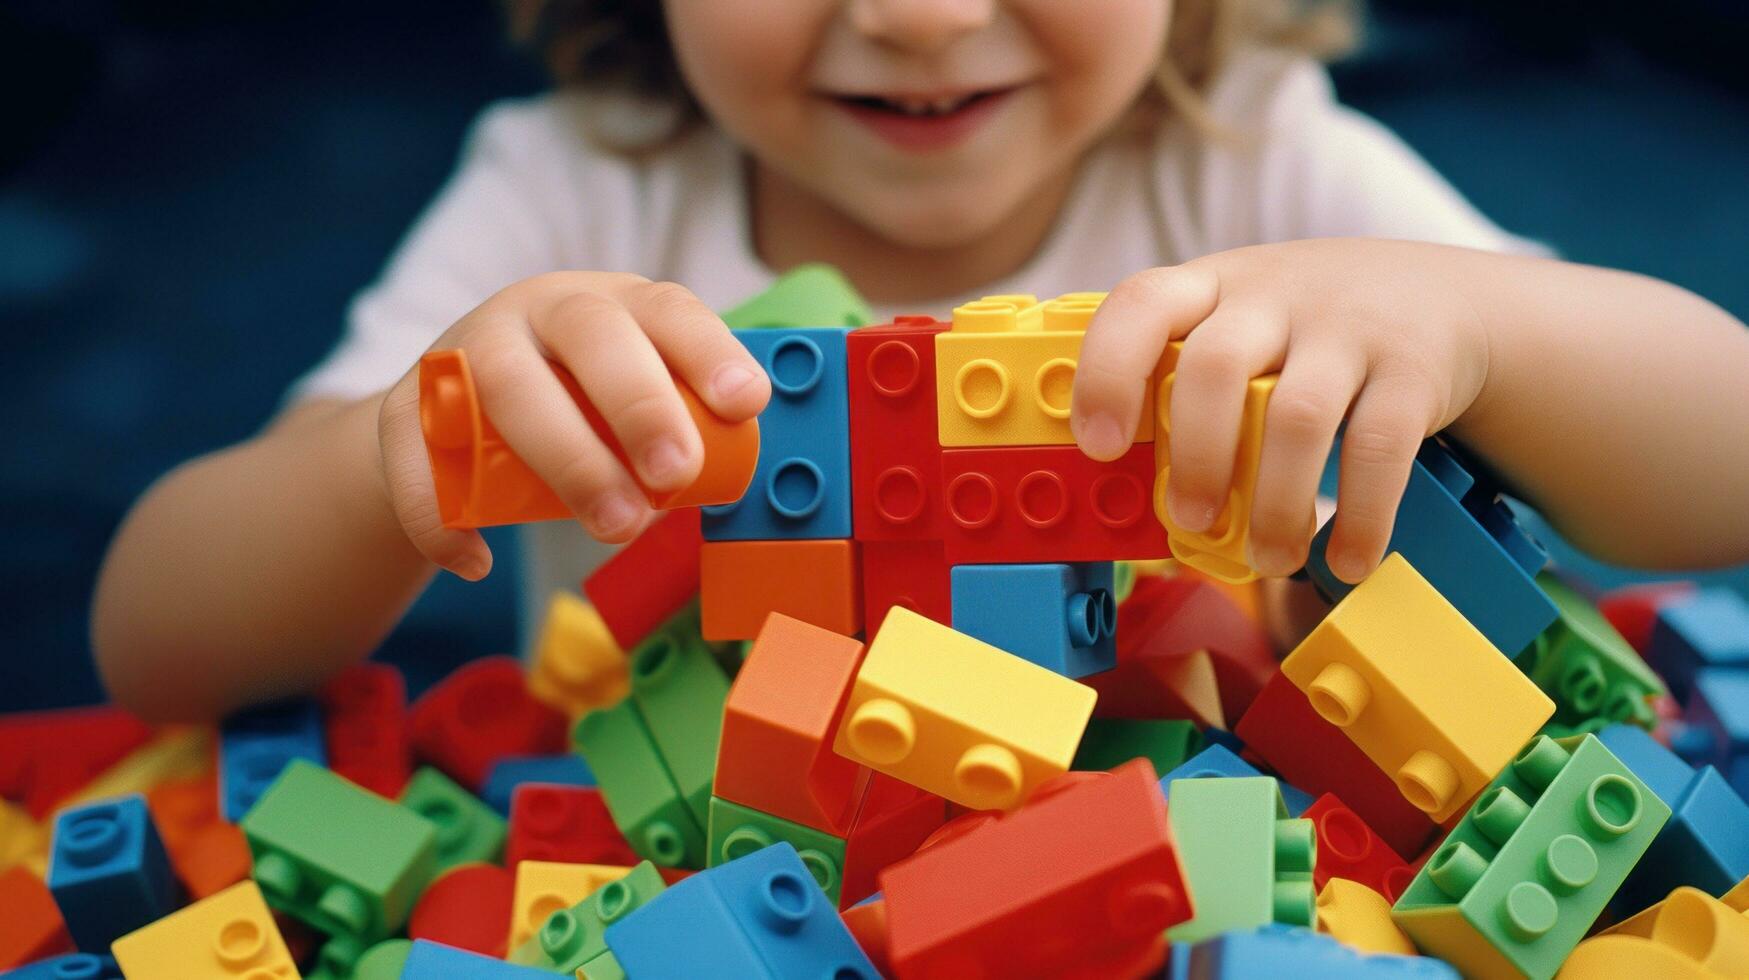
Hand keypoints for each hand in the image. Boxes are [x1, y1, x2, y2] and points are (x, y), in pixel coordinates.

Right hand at [377, 272, 770, 578]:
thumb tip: (742, 481)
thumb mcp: (618, 398)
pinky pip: (416, 458)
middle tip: (678, 474)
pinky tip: (477, 561)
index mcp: (605, 303)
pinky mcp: (406, 407)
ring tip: (617, 525)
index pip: (664, 309)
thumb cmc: (565, 406)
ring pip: (507, 386)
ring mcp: (465, 351)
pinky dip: (440, 517)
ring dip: (566, 458)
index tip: (745, 402)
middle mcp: (536, 312)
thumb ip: (672, 425)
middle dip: (639, 403)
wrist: (442, 419)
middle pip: (589, 334)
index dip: (707, 351)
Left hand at [1072, 239, 1492, 583]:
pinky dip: (1360, 517)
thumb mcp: (1244, 326)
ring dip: (1273, 503)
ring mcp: (1347, 327)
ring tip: (1268, 557)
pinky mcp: (1413, 369)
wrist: (1441, 295)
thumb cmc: (1310, 331)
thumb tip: (1136, 495)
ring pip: (1296, 417)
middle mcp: (1275, 296)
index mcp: (1214, 286)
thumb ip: (1189, 385)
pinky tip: (1347, 558)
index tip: (1100, 447)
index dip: (1108, 374)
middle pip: (1215, 365)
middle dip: (1196, 456)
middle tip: (1192, 520)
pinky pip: (1379, 449)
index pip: (1142, 305)